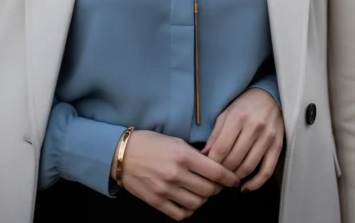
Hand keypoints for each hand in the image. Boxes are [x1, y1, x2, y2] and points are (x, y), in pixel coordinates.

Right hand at [120, 130, 240, 220]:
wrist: (121, 154)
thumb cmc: (149, 143)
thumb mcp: (174, 141)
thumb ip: (194, 154)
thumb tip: (214, 165)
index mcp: (183, 155)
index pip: (216, 171)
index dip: (229, 178)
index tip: (234, 179)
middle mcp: (176, 174)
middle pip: (209, 189)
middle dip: (217, 188)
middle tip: (216, 184)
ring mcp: (166, 190)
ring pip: (197, 203)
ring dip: (204, 198)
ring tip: (201, 191)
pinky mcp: (157, 201)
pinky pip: (181, 213)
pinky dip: (189, 210)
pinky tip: (188, 200)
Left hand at [202, 88, 283, 191]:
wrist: (270, 96)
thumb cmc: (244, 105)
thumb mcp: (226, 114)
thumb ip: (215, 134)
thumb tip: (204, 155)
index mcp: (238, 117)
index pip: (221, 148)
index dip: (211, 163)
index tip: (206, 169)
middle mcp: (254, 127)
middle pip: (234, 160)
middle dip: (222, 172)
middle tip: (215, 177)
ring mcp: (267, 138)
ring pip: (248, 167)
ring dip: (236, 178)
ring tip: (228, 180)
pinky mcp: (277, 146)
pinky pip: (267, 170)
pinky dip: (256, 183)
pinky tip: (245, 187)